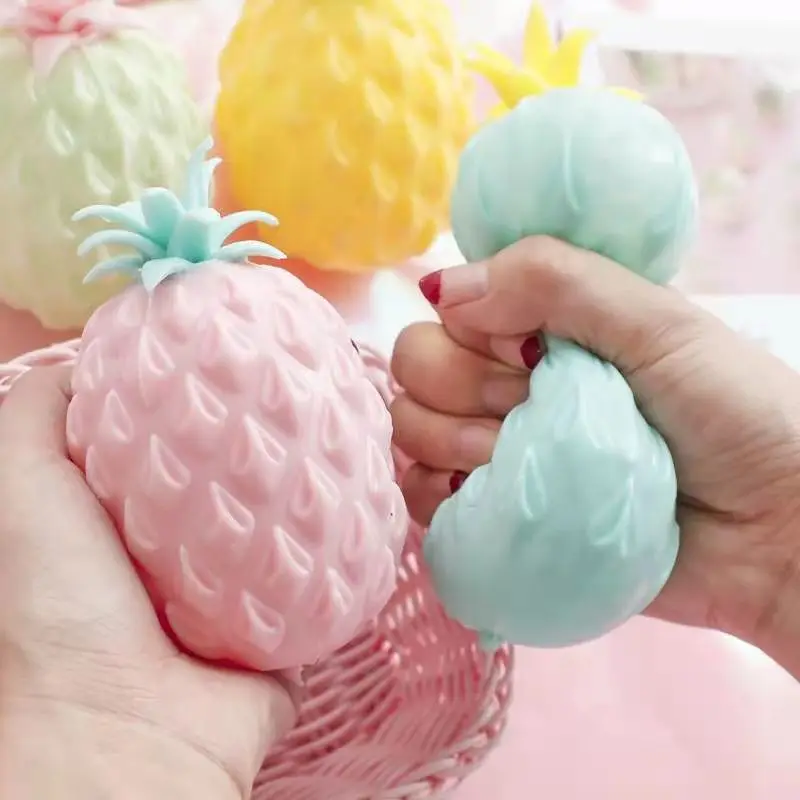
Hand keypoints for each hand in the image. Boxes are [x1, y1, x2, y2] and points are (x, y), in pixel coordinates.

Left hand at [0, 367, 296, 798]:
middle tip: (291, 383)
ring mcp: (238, 587)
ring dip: (301, 480)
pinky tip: (358, 491)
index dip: (192, 399)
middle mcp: (183, 548)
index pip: (168, 441)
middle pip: (228, 472)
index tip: (226, 355)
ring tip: (333, 424)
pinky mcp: (284, 620)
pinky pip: (319, 568)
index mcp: (125, 518)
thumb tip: (87, 365)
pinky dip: (336, 536)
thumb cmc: (57, 607)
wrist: (127, 728)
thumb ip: (35, 419)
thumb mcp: (20, 487)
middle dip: (255, 432)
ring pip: (279, 516)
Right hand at [392, 237, 799, 677]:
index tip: (530, 353)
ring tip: (529, 464)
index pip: (450, 310)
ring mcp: (502, 454)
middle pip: (418, 370)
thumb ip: (556, 282)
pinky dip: (437, 496)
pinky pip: (426, 501)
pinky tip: (485, 495)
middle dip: (464, 387)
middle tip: (533, 406)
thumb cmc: (737, 415)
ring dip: (456, 444)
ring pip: (413, 433)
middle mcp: (512, 386)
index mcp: (543, 329)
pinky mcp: (500, 519)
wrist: (780, 533)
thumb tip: (444, 287)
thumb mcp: (659, 323)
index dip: (472, 330)